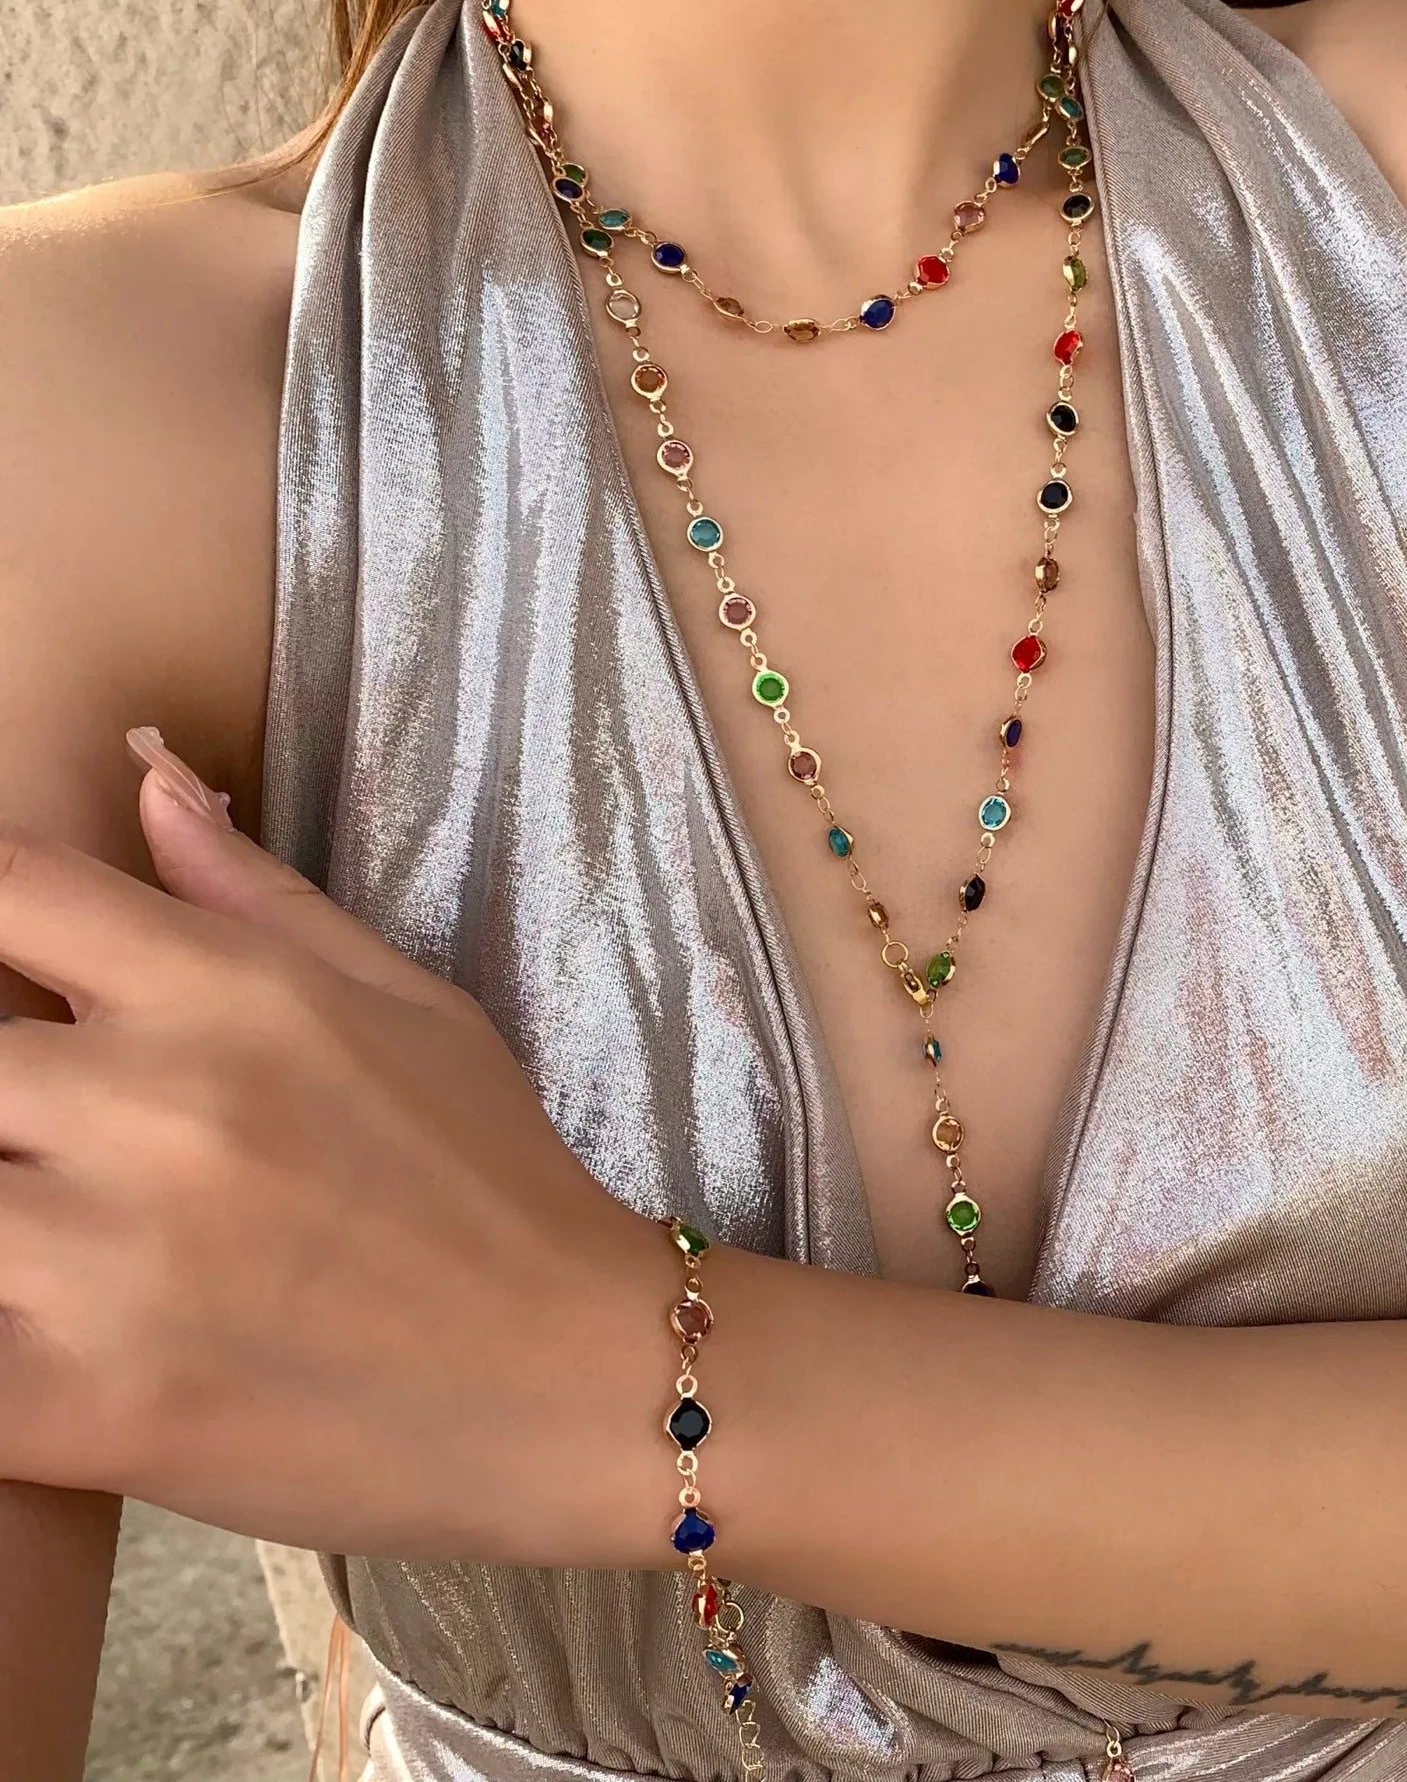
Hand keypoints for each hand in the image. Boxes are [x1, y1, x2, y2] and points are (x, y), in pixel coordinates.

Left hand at [0, 729, 672, 1564]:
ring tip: (48, 1221)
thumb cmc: (494, 1178)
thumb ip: (259, 894)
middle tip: (46, 1129)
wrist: (572, 1378)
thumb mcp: (409, 1004)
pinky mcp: (85, 1406)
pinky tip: (36, 1329)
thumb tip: (146, 778)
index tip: (14, 975)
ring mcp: (108, 1257)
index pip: (1, 884)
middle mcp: (157, 1101)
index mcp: (230, 991)